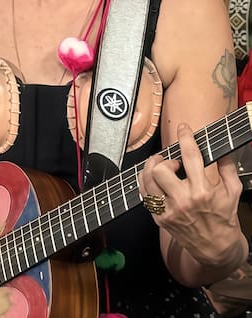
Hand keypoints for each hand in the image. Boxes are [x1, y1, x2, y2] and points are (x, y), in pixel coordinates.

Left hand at [138, 122, 245, 267]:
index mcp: (203, 192)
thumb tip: (222, 148)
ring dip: (151, 168)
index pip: (191, 157)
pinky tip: (154, 180)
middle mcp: (183, 200)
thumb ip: (228, 168)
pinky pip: (144, 194)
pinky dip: (146, 182)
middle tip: (172, 161)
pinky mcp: (159, 218)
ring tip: (161, 167)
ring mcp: (168, 210)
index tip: (184, 128)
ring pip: (147, 180)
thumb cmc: (225, 219)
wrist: (215, 249)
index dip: (186, 138)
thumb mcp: (234, 192)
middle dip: (164, 159)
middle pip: (161, 169)